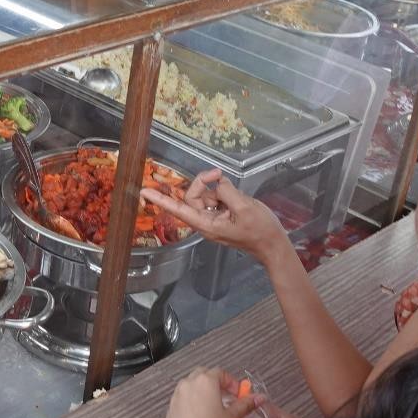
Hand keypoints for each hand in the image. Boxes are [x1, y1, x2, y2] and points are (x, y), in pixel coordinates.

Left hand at [141, 169, 289, 266]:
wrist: (273, 244)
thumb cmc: (260, 230)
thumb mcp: (244, 207)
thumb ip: (226, 192)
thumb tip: (218, 182)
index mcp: (207, 225)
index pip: (179, 210)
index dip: (161, 201)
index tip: (144, 192)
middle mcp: (206, 222)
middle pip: (192, 196)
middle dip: (203, 182)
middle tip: (219, 174)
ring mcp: (214, 218)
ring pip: (204, 195)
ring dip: (216, 188)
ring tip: (236, 195)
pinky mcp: (222, 215)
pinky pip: (216, 198)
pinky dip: (223, 192)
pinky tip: (236, 197)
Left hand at [165, 368, 259, 417]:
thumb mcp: (233, 417)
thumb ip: (246, 404)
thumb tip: (258, 398)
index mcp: (205, 382)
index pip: (220, 373)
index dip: (232, 382)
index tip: (238, 393)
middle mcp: (188, 385)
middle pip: (203, 374)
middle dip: (215, 382)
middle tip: (226, 396)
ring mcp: (176, 397)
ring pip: (189, 386)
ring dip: (201, 391)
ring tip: (212, 407)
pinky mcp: (170, 410)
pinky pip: (181, 400)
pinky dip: (190, 403)